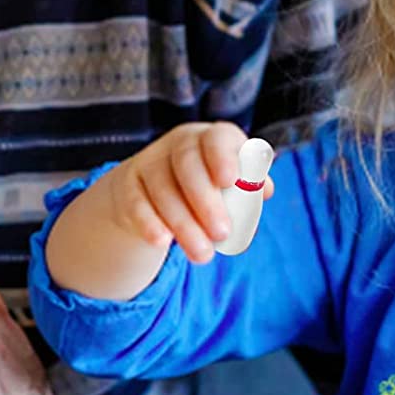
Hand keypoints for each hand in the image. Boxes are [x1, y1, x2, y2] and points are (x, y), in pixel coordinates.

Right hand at [102, 121, 275, 265]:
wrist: (153, 194)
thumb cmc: (206, 188)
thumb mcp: (229, 185)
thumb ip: (249, 187)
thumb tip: (266, 190)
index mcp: (210, 139)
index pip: (217, 139)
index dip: (223, 157)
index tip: (230, 180)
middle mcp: (178, 145)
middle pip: (188, 164)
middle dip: (206, 201)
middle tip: (223, 233)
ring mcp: (149, 163)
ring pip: (164, 190)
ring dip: (184, 224)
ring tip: (203, 254)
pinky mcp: (128, 187)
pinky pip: (137, 203)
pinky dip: (149, 222)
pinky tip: (162, 241)